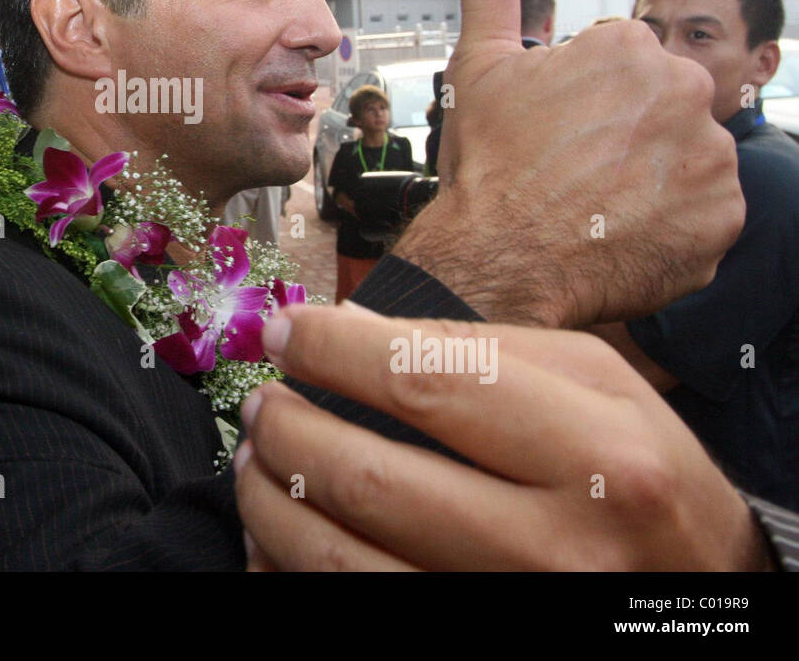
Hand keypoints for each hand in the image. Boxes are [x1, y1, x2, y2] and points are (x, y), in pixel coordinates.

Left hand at [234, 302, 772, 570]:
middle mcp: (555, 549)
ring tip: (256, 458)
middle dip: (288, 429)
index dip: (334, 351)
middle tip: (262, 401)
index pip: (428, 384)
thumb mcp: (599, 386)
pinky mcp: (466, 647)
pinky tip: (276, 530)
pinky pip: (344, 612)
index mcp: (599, 458)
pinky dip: (286, 568)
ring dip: (270, 502)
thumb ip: (481, 348)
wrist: (700, 595)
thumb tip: (349, 328)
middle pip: (370, 480)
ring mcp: (506, 612)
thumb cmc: (643, 477)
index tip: (285, 334)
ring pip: (340, 562)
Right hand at [392, 0, 743, 327]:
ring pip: (685, 161)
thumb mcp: (479, 65)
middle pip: (660, 112)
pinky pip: (704, 215)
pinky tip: (621, 232)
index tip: (555, 136)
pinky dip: (671, 227)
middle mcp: (682, 91)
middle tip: (572, 173)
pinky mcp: (723, 218)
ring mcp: (708, 157)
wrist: (498, 258)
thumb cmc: (488, 165)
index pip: (622, 73)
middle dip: (626, 138)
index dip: (583, 107)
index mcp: (629, 50)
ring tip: (596, 206)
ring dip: (653, 181)